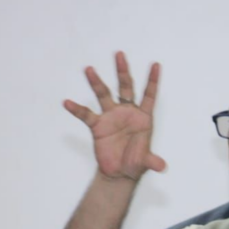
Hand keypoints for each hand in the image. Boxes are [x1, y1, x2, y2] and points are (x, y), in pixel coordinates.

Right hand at [64, 51, 165, 180]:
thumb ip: (152, 161)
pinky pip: (86, 115)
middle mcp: (127, 113)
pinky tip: (67, 103)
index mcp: (143, 118)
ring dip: (97, 82)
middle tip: (119, 54)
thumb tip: (161, 167)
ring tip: (89, 68)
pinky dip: (77, 109)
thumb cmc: (135, 164)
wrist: (120, 174)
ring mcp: (111, 117)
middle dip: (123, 71)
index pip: (149, 96)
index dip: (152, 81)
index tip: (156, 65)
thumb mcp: (145, 162)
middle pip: (126, 87)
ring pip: (104, 95)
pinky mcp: (98, 126)